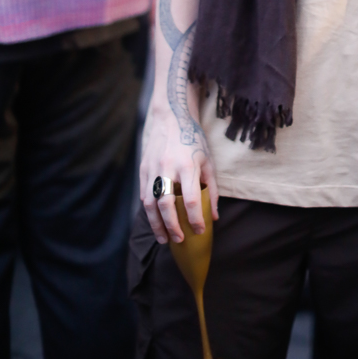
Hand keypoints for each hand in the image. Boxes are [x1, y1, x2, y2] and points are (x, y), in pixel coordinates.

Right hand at [140, 107, 218, 244]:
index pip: (191, 200)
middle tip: (179, 240)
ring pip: (150, 204)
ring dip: (156, 224)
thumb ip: (212, 189)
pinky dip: (149, 211)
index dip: (195, 219)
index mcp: (188, 166)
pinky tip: (155, 221)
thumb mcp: (208, 161)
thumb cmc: (194, 140)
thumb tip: (214, 216)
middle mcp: (168, 168)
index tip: (199, 232)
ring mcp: (153, 168)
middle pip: (166, 205)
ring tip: (164, 239)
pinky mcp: (143, 169)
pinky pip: (144, 195)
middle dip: (172, 227)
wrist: (172, 118)